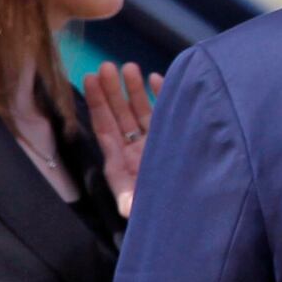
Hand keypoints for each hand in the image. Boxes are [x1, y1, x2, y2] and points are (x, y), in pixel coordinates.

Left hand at [85, 61, 163, 217]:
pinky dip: (160, 97)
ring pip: (140, 112)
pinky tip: (156, 79)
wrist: (192, 214)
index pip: (105, 128)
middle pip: (119, 116)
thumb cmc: (165, 211)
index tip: (89, 79)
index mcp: (122, 164)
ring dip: (133, 90)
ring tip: (129, 67)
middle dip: (112, 91)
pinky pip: (163, 114)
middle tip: (105, 66)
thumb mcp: (146, 208)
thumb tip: (128, 209)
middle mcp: (134, 151)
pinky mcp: (172, 139)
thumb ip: (135, 204)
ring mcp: (153, 144)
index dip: (97, 104)